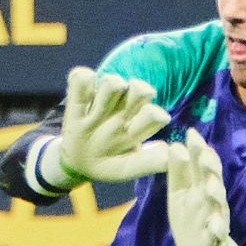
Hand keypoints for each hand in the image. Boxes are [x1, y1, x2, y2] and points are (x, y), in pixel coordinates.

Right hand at [43, 66, 170, 184]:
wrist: (79, 163)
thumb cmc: (108, 163)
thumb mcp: (126, 167)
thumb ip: (147, 162)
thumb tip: (167, 148)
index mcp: (140, 124)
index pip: (155, 114)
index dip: (152, 117)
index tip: (134, 133)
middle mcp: (125, 108)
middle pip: (140, 89)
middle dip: (136, 96)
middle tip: (121, 114)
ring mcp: (102, 101)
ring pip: (113, 82)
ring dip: (107, 93)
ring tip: (95, 112)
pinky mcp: (78, 98)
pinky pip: (81, 77)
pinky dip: (81, 82)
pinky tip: (81, 103)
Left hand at [166, 129, 245, 245]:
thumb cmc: (190, 217)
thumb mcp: (179, 194)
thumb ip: (178, 172)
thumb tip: (175, 145)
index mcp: (200, 185)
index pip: (201, 163)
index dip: (198, 149)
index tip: (191, 133)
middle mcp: (211, 198)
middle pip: (213, 178)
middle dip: (209, 166)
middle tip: (204, 153)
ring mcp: (216, 217)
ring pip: (219, 204)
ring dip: (216, 194)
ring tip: (210, 186)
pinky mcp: (215, 238)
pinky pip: (218, 233)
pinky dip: (218, 229)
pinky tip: (215, 226)